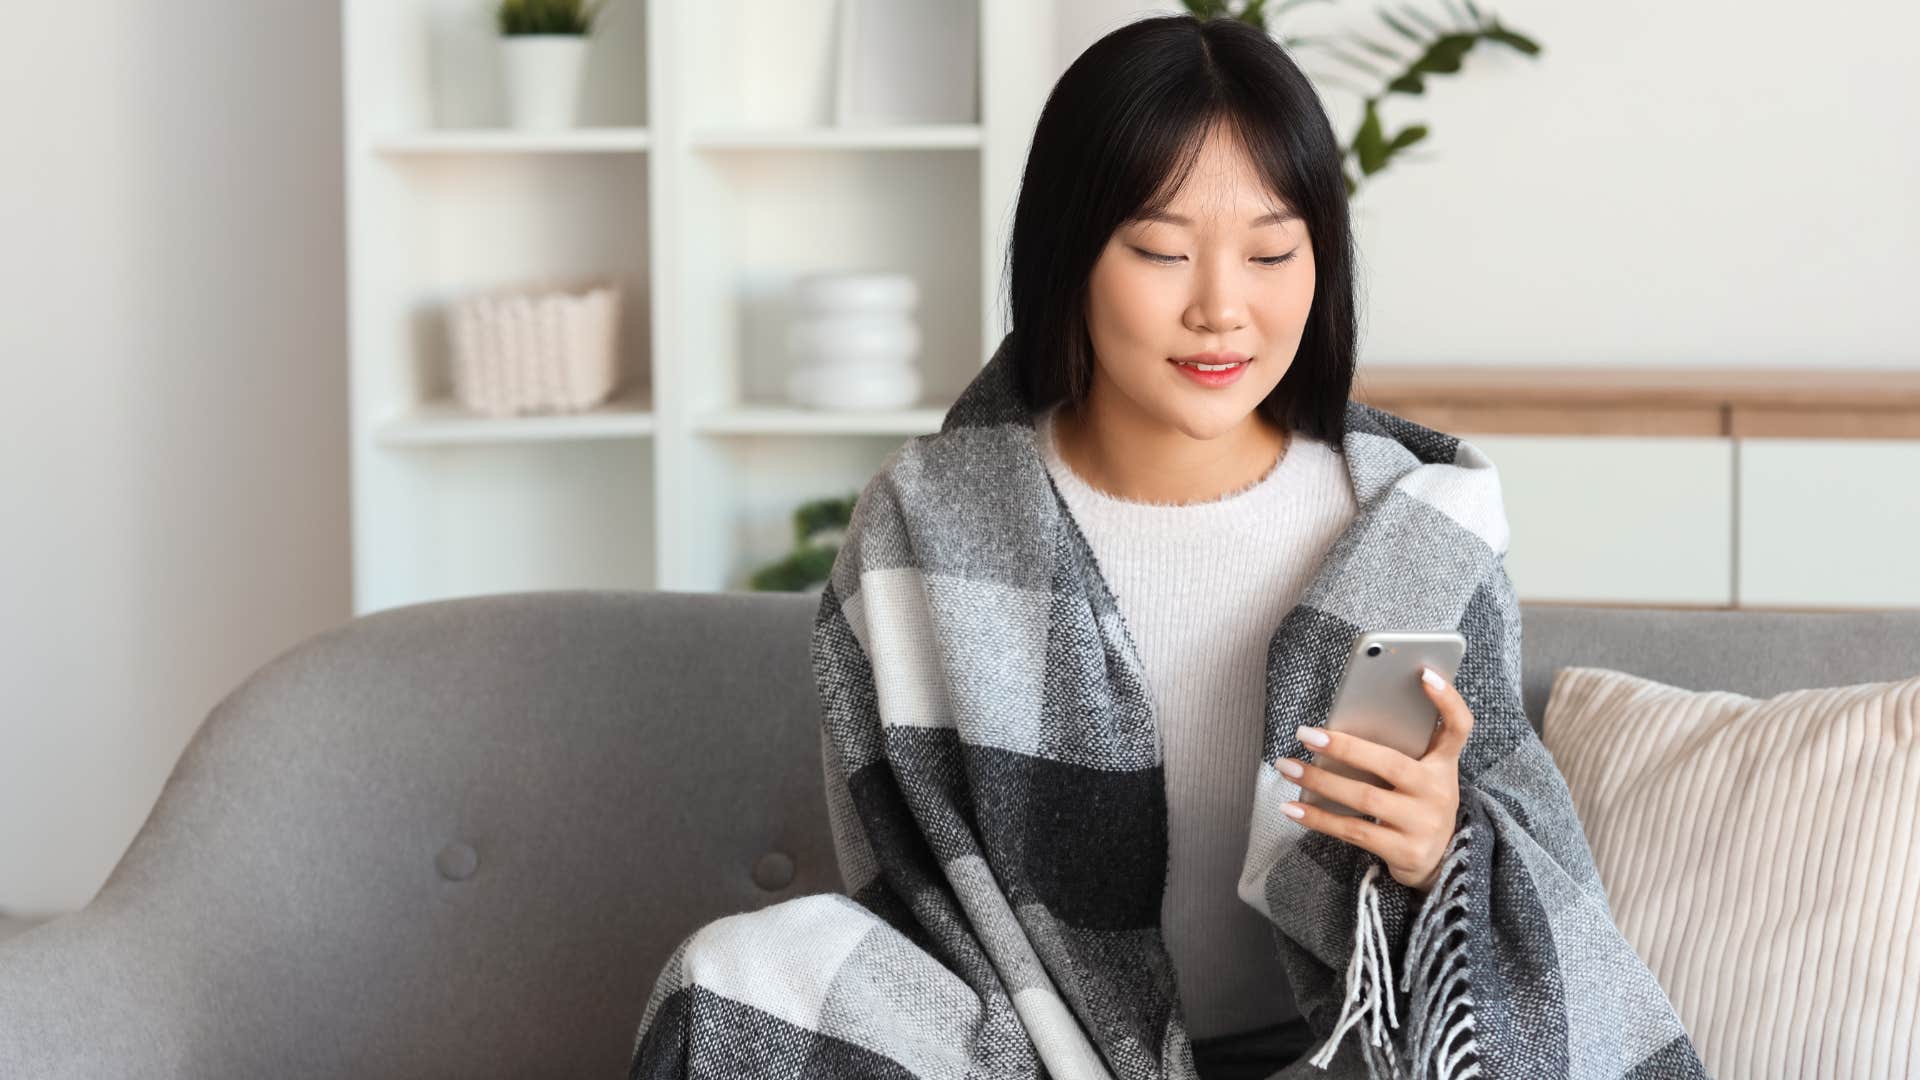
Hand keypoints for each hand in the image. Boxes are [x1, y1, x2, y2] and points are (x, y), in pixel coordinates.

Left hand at [1272, 665, 1473, 892]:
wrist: (1437, 862)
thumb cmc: (1416, 804)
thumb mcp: (1421, 775)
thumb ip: (1398, 749)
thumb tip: (1339, 724)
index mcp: (1443, 764)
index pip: (1458, 727)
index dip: (1447, 701)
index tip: (1424, 674)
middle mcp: (1439, 792)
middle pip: (1390, 763)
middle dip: (1343, 747)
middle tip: (1305, 733)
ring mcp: (1423, 823)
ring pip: (1364, 798)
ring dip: (1319, 781)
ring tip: (1286, 766)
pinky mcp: (1405, 851)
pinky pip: (1353, 831)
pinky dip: (1318, 818)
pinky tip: (1291, 807)